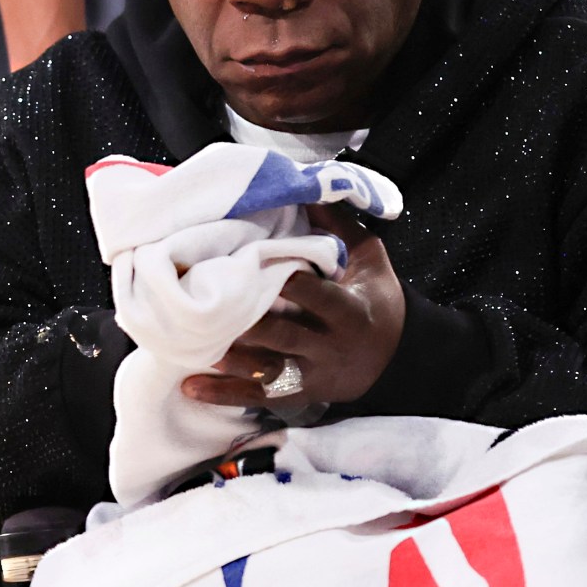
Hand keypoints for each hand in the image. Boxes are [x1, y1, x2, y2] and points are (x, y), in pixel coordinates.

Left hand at [181, 211, 405, 407]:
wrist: (396, 359)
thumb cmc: (377, 301)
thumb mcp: (369, 260)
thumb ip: (339, 227)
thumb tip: (305, 189)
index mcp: (349, 310)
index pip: (316, 296)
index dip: (288, 283)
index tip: (255, 262)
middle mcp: (328, 345)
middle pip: (284, 335)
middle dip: (249, 323)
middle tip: (208, 306)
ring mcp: (311, 373)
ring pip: (267, 369)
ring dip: (231, 359)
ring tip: (192, 346)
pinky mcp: (297, 395)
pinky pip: (258, 397)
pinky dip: (224, 394)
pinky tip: (190, 387)